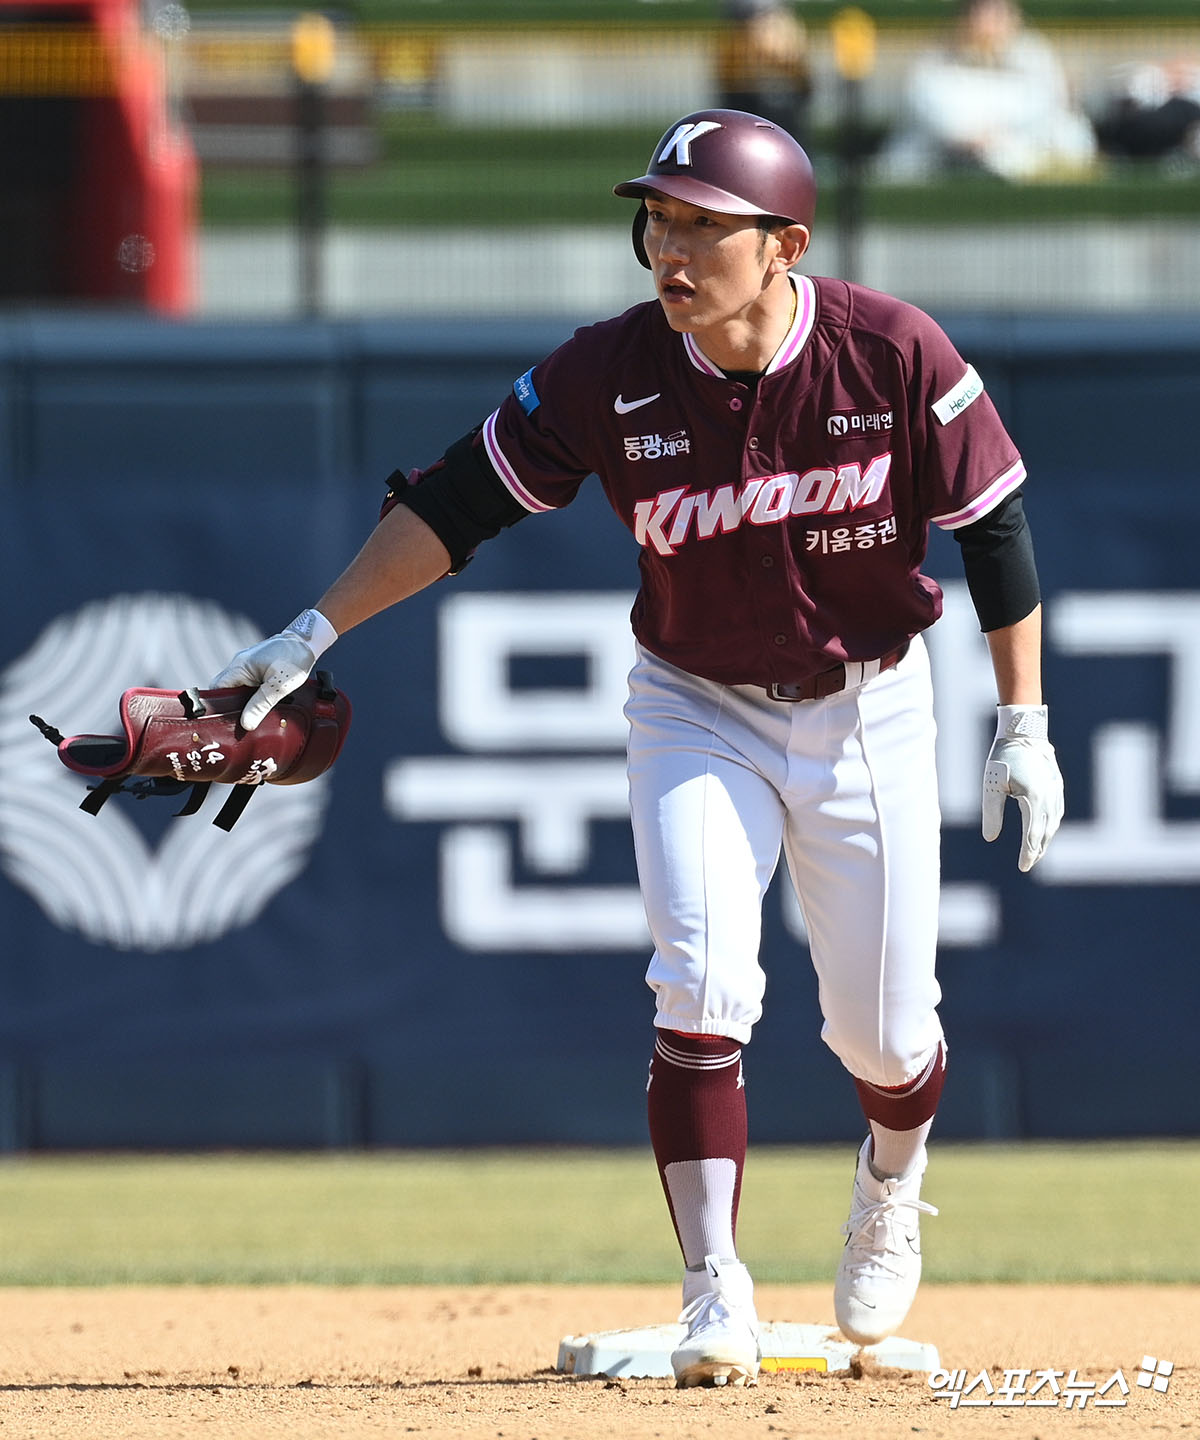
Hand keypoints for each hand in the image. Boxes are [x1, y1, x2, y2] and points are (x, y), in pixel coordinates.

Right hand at [209, 608, 336, 730]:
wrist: (307, 641)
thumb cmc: (294, 658)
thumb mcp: (278, 686)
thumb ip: (261, 704)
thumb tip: (246, 723)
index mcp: (239, 666)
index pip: (217, 688)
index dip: (218, 705)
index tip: (225, 720)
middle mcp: (239, 664)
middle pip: (225, 690)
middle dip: (231, 706)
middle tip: (241, 721)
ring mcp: (247, 664)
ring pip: (237, 687)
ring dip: (243, 701)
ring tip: (252, 714)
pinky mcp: (257, 666)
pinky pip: (247, 683)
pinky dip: (251, 694)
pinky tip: (261, 703)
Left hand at [981, 704, 1063, 871]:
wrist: (1023, 732)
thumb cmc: (1003, 758)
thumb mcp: (992, 787)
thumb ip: (991, 813)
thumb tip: (990, 838)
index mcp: (1034, 799)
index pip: (1032, 835)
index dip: (1028, 853)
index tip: (1023, 868)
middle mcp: (1049, 798)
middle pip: (1045, 832)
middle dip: (1038, 850)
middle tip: (1029, 864)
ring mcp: (1056, 791)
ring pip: (1053, 822)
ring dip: (1046, 839)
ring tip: (1036, 852)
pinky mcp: (1057, 785)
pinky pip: (1057, 811)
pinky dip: (1051, 825)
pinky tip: (1045, 830)